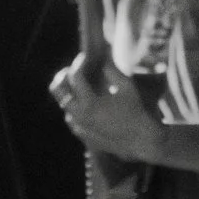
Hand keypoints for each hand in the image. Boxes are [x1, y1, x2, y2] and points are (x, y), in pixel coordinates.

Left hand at [51, 59, 167, 164]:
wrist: (141, 140)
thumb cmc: (136, 112)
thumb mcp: (127, 87)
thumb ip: (112, 71)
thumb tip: (103, 60)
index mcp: (90, 103)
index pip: (76, 76)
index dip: (80, 62)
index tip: (86, 57)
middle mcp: (79, 115)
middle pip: (57, 89)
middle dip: (64, 75)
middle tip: (74, 70)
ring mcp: (79, 126)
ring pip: (63, 103)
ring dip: (70, 92)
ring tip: (81, 85)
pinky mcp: (82, 134)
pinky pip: (71, 117)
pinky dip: (75, 107)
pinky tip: (87, 103)